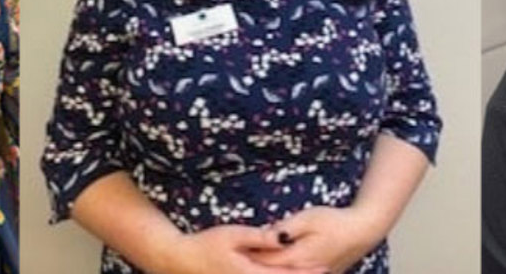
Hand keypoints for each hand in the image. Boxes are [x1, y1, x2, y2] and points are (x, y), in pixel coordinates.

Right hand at [171, 224, 329, 273]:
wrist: (180, 261)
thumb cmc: (205, 245)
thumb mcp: (232, 235)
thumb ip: (259, 238)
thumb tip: (282, 237)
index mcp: (250, 273)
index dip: (305, 272)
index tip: (323, 266)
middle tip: (324, 270)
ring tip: (311, 271)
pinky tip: (281, 273)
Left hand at [249, 207, 380, 273]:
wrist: (363, 232)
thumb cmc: (335, 221)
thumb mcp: (308, 217)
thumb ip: (285, 228)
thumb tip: (265, 234)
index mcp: (297, 257)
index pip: (265, 260)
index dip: (249, 255)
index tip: (233, 249)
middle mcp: (302, 271)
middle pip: (271, 272)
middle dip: (255, 264)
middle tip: (236, 257)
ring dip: (268, 269)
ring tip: (251, 262)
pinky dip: (283, 271)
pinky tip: (275, 265)